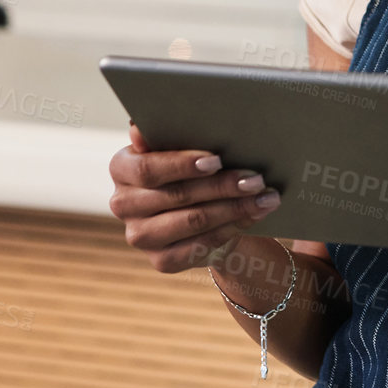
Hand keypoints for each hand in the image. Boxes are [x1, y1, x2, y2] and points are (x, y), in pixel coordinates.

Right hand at [108, 123, 281, 272]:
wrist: (202, 206)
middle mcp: (123, 205)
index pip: (147, 169)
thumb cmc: (191, 166)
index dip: (182, 165)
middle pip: (176, 196)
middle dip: (221, 186)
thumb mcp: (180, 143)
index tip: (217, 160)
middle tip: (256, 179)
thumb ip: (165, 131)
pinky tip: (254, 215)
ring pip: (193, 221)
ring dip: (235, 208)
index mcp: (121, 167)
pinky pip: (201, 245)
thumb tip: (138, 126)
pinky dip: (232, 228)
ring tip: (266, 197)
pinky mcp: (161, 261)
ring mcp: (140, 237)